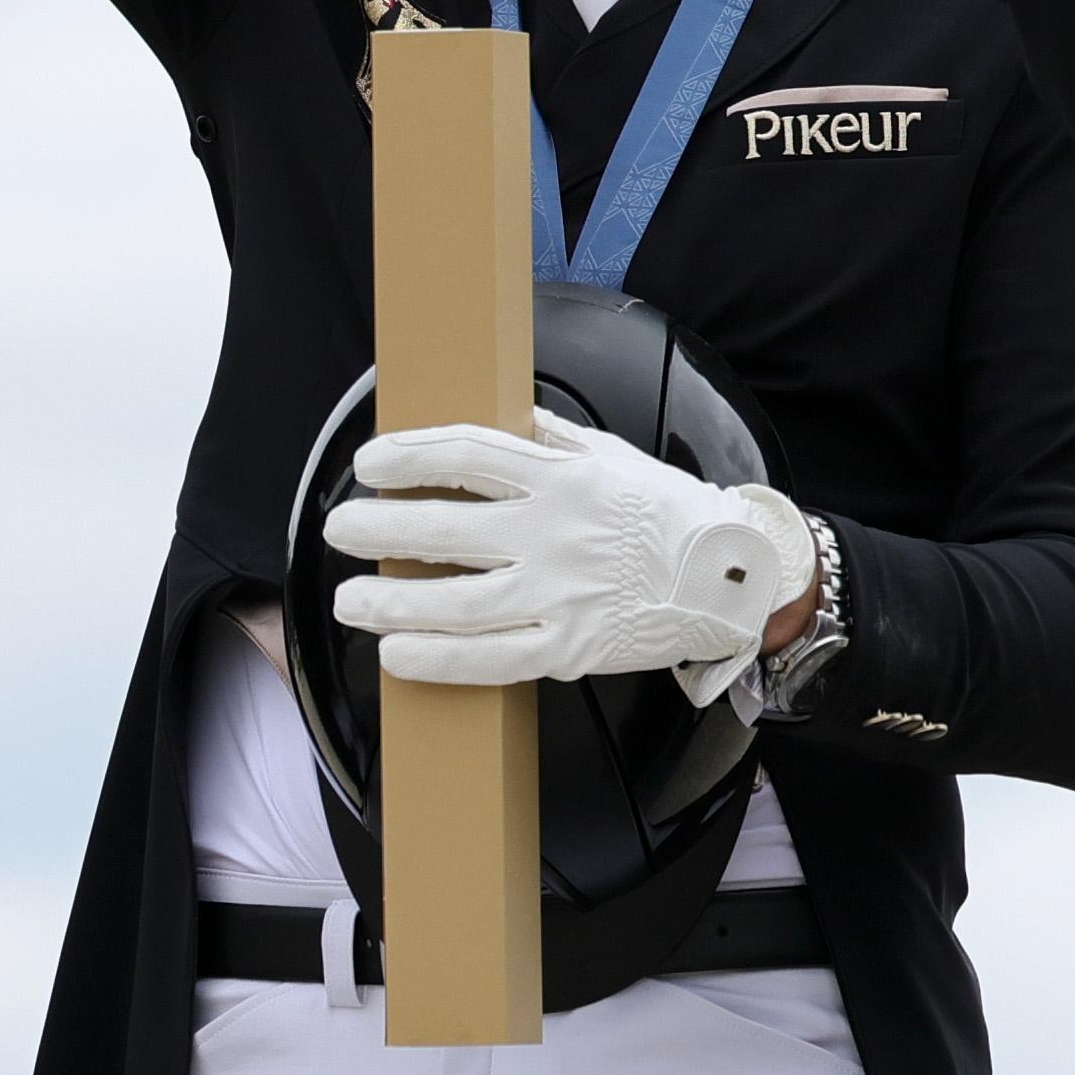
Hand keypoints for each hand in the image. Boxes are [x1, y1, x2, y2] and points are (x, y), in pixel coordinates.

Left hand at [328, 411, 814, 699]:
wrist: (733, 575)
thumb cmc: (667, 514)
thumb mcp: (609, 455)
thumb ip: (549, 437)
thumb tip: (500, 416)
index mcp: (561, 477)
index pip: (467, 455)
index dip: (409, 457)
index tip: (368, 464)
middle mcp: (554, 533)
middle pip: (446, 527)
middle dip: (380, 528)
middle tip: (340, 529)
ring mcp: (559, 594)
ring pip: (456, 600)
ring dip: (391, 599)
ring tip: (350, 598)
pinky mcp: (568, 647)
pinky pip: (489, 658)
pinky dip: (438, 658)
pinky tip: (397, 651)